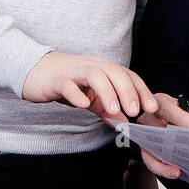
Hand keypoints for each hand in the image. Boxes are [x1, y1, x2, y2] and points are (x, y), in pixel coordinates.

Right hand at [21, 51, 157, 122]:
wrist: (36, 72)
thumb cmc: (66, 82)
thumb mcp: (90, 96)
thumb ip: (106, 108)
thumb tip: (124, 122)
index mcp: (103, 69)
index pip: (127, 76)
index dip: (142, 90)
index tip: (152, 108)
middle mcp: (91, 66)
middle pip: (114, 72)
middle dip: (127, 91)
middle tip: (135, 111)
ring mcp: (74, 72)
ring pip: (94, 75)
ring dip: (107, 91)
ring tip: (113, 109)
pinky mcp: (57, 80)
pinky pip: (68, 85)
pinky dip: (76, 94)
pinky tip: (83, 105)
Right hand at [131, 92, 188, 178]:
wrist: (185, 127)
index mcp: (161, 102)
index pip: (166, 107)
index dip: (180, 117)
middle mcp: (149, 117)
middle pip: (154, 128)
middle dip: (170, 141)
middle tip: (188, 150)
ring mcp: (145, 135)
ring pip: (149, 148)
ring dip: (163, 161)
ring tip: (179, 169)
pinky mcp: (146, 150)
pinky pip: (150, 161)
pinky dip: (162, 169)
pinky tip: (176, 172)